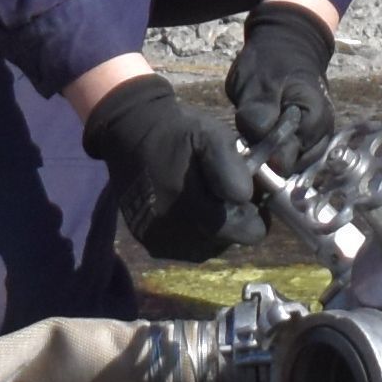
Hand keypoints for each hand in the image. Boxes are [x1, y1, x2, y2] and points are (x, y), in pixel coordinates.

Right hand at [76, 73, 260, 263]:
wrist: (128, 134)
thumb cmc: (176, 133)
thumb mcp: (211, 136)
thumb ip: (233, 169)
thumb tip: (245, 200)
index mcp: (194, 207)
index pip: (250, 232)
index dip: (254, 210)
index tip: (243, 189)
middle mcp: (178, 233)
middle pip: (230, 240)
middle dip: (233, 218)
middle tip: (219, 189)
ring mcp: (162, 242)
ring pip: (210, 247)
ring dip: (213, 227)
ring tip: (201, 196)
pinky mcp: (151, 244)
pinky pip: (189, 248)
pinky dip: (194, 231)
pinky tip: (186, 207)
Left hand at [224, 0, 342, 172]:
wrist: (287, 46)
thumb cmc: (272, 61)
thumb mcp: (259, 81)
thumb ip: (259, 114)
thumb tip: (264, 151)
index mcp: (314, 120)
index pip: (284, 161)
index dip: (260, 157)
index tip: (245, 141)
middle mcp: (322, 137)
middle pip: (287, 168)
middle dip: (265, 156)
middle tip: (249, 132)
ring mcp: (316, 141)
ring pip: (286, 166)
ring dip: (269, 154)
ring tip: (257, 129)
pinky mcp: (308, 143)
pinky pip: (288, 158)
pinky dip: (274, 151)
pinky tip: (264, 134)